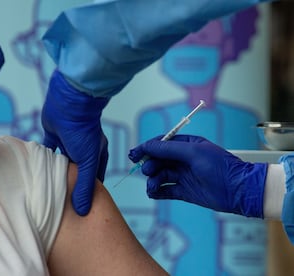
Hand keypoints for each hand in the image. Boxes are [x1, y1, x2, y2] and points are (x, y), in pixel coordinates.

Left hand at [42, 70, 109, 215]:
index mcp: (96, 155)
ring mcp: (68, 142)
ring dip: (56, 173)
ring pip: (62, 163)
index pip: (94, 179)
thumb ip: (85, 186)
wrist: (69, 105)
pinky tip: (37, 172)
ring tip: (48, 191)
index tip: (83, 207)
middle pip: (77, 172)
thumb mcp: (88, 163)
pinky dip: (44, 160)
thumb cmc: (83, 132)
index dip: (90, 192)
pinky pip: (48, 151)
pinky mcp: (54, 135)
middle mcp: (83, 150)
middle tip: (64, 204)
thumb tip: (84, 211)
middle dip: (72, 185)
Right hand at [128, 135, 267, 217]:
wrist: (238, 191)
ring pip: (160, 175)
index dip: (146, 148)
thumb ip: (168, 149)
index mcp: (187, 145)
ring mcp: (183, 176)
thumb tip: (147, 146)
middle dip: (149, 164)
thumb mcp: (193, 152)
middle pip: (158, 160)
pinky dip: (157, 191)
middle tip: (147, 170)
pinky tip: (154, 192)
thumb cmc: (220, 166)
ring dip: (152, 180)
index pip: (161, 144)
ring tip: (152, 185)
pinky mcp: (184, 191)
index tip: (134, 154)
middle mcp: (183, 160)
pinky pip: (165, 190)